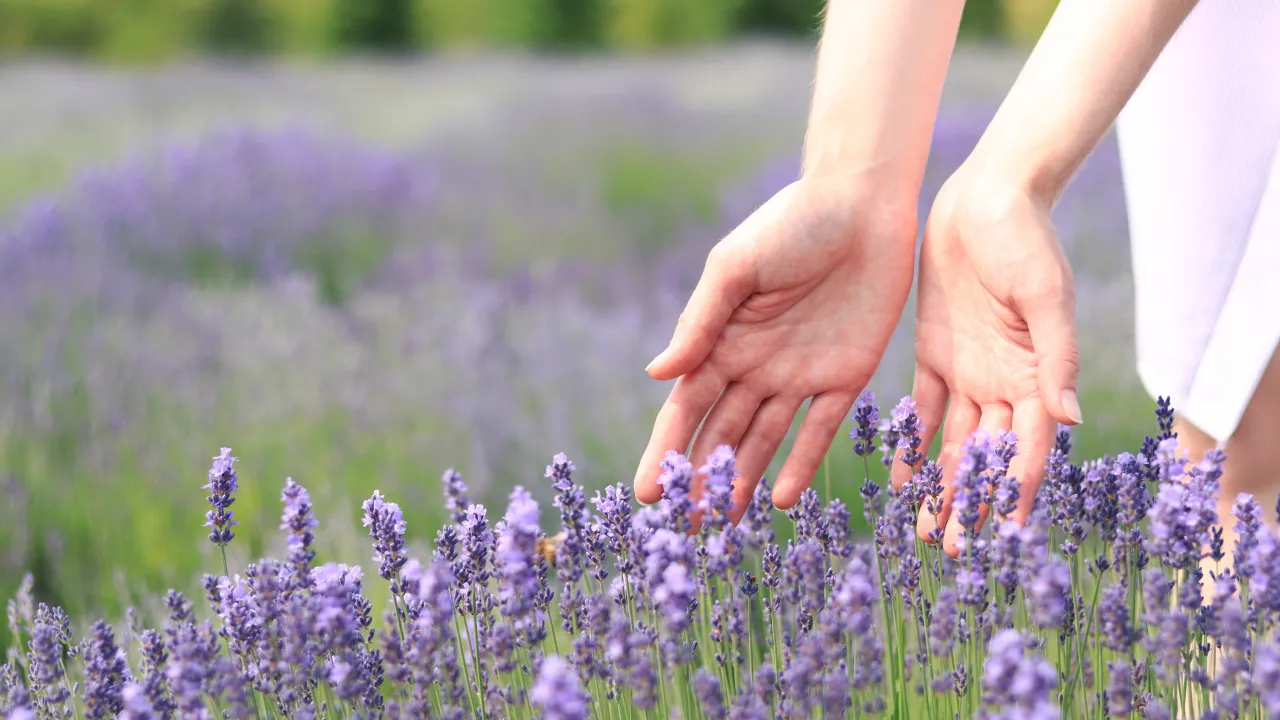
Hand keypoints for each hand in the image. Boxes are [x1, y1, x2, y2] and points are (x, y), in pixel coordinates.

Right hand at [633, 177, 915, 520]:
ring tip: (725, 522)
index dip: (665, 451)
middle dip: (699, 477)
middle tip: (685, 525)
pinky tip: (784, 498)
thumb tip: (656, 375)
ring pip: (763, 440)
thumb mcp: (735, 268)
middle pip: (720, 433)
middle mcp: (754, 365)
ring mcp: (798, 373)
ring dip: (742, 479)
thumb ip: (699, 323)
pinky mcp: (844, 375)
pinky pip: (820, 428)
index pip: (685, 408)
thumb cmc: (790, 223)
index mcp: (720, 340)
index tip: (647, 493)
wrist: (862, 202)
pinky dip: (801, 462)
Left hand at [892, 168, 1081, 555]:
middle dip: (974, 503)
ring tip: (926, 531)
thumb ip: (1056, 358)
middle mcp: (1005, 383)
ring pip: (955, 444)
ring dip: (942, 486)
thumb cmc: (1028, 240)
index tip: (1009, 533)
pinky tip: (898, 479)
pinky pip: (921, 410)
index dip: (1021, 489)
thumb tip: (1070, 420)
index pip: (1030, 447)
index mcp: (1038, 376)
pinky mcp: (935, 353)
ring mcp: (970, 371)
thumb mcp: (1045, 296)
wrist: (987, 198)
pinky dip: (911, 443)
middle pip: (990, 457)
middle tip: (954, 549)